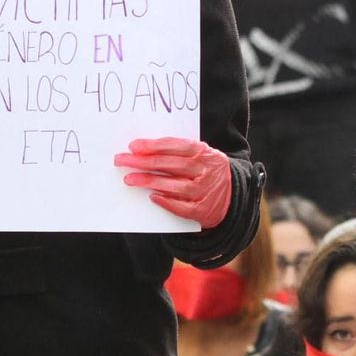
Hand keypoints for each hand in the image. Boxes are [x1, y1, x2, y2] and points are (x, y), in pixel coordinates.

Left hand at [114, 137, 231, 227]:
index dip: (155, 145)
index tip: (134, 146)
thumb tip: (144, 149)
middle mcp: (206, 171)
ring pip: (176, 186)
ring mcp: (206, 192)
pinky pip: (183, 207)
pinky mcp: (204, 210)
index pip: (178, 146)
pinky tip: (152, 197)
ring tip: (130, 179)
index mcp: (205, 153)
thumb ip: (179, 151)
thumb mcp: (201, 155)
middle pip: (172, 165)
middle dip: (144, 162)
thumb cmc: (207, 170)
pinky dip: (167, 202)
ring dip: (150, 182)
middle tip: (122, 161)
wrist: (232, 194)